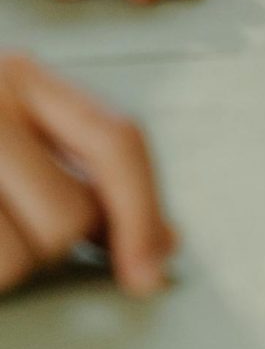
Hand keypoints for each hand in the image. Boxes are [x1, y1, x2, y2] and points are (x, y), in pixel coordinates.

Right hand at [0, 53, 174, 297]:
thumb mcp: (17, 128)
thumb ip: (89, 165)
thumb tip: (166, 241)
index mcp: (24, 76)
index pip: (115, 141)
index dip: (142, 211)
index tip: (152, 272)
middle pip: (71, 215)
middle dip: (53, 238)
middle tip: (15, 215)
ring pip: (27, 253)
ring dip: (12, 259)